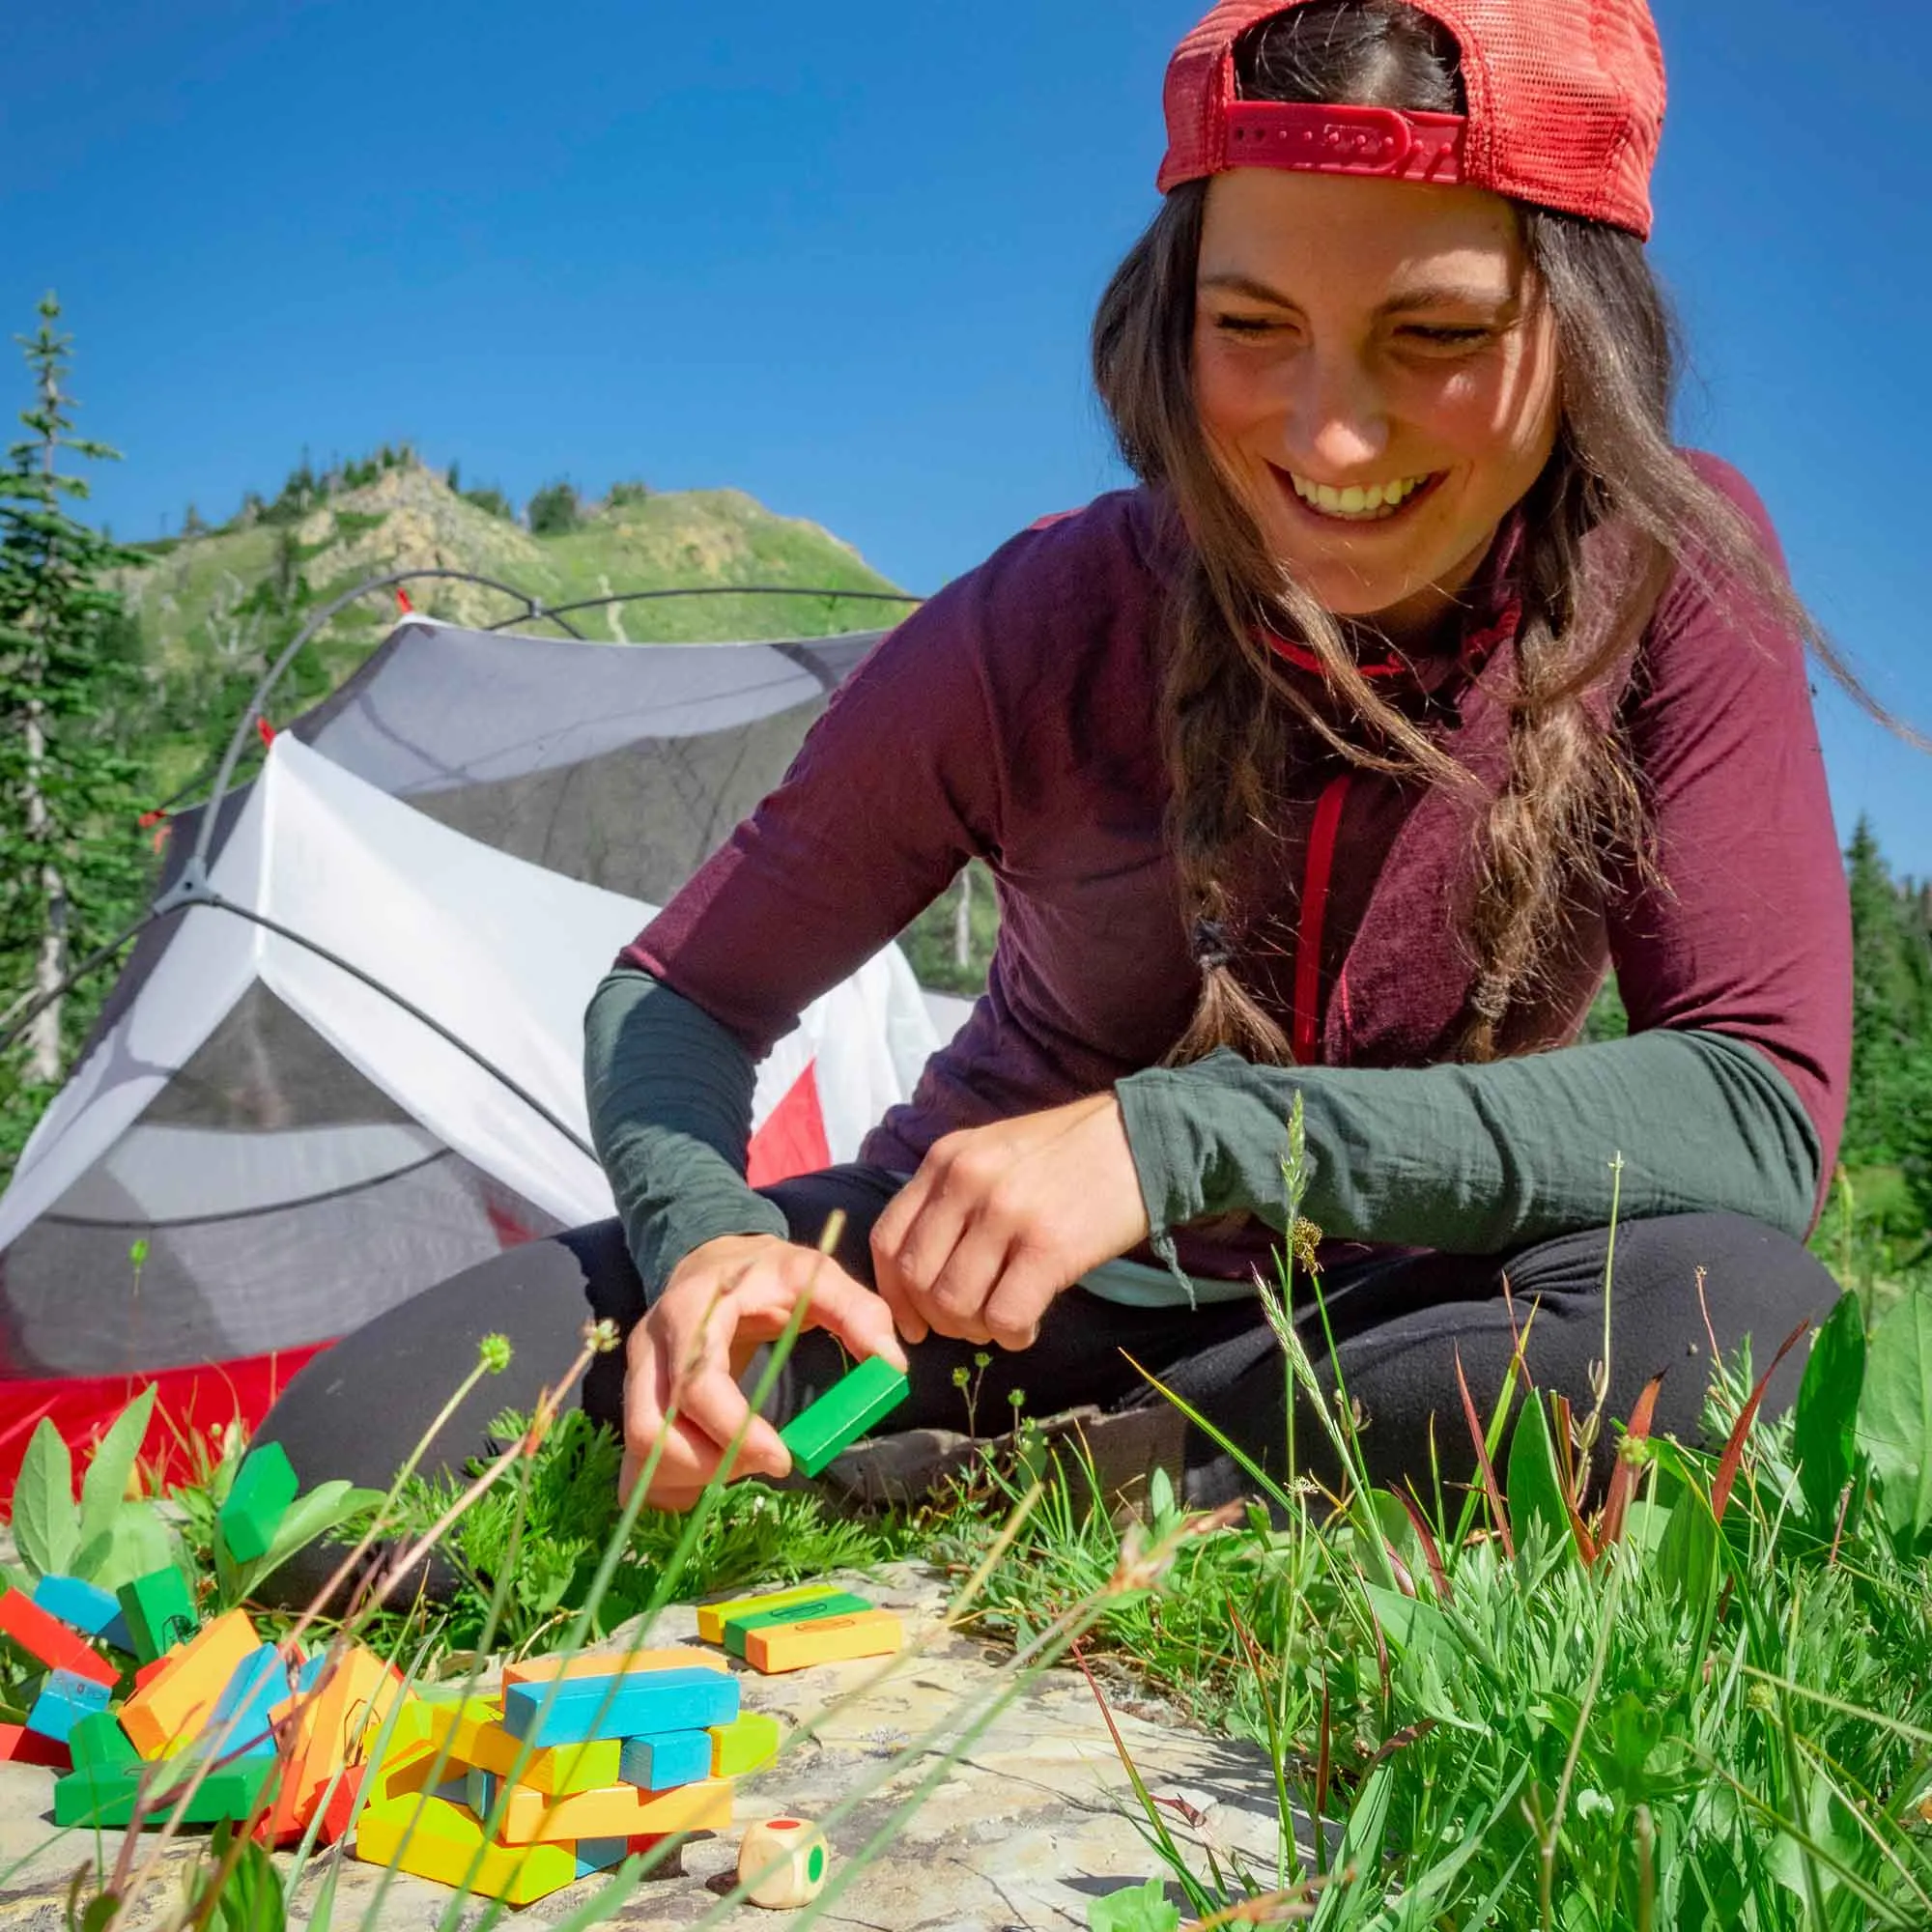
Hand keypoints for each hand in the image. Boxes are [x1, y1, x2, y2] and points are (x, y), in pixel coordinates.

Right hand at [621, 1234, 906, 1511]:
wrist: (715, 1257)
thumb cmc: (769, 1274)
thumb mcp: (817, 1275)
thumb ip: (859, 1313)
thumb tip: (891, 1368)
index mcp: (694, 1308)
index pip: (697, 1384)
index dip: (735, 1432)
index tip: (784, 1459)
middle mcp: (652, 1342)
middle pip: (651, 1427)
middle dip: (710, 1464)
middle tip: (765, 1463)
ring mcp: (636, 1372)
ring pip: (642, 1450)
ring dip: (693, 1475)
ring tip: (744, 1463)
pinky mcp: (635, 1397)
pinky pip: (637, 1461)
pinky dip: (675, 1480)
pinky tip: (716, 1470)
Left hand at [870, 1093, 1148, 1351]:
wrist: (1144, 1139)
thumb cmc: (1072, 1153)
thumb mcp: (995, 1153)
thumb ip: (954, 1197)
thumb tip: (925, 1273)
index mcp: (946, 1158)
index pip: (887, 1239)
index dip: (894, 1294)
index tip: (912, 1322)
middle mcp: (966, 1181)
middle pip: (916, 1278)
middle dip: (937, 1318)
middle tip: (970, 1324)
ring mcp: (1005, 1213)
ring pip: (955, 1304)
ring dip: (975, 1330)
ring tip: (1003, 1321)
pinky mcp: (1049, 1246)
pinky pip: (1004, 1317)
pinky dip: (1011, 1335)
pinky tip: (1029, 1325)